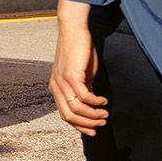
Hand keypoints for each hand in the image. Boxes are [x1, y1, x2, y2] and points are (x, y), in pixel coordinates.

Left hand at [52, 8, 108, 133]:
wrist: (74, 30)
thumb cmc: (79, 51)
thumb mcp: (81, 74)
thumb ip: (84, 88)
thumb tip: (92, 103)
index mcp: (56, 88)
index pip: (65, 114)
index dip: (80, 125)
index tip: (94, 130)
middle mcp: (55, 86)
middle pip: (69, 116)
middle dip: (87, 123)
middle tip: (102, 122)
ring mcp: (61, 81)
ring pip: (76, 108)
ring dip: (93, 114)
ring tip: (105, 113)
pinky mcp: (71, 75)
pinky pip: (84, 96)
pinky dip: (95, 102)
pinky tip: (103, 100)